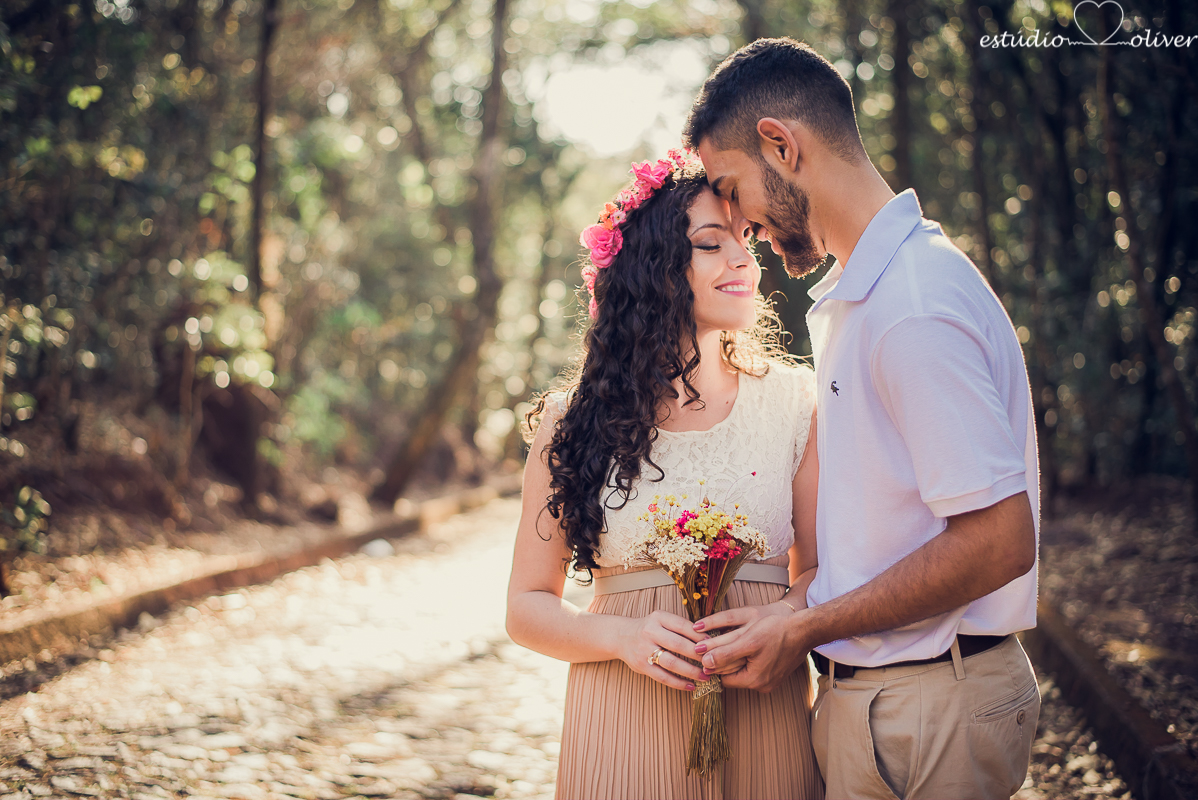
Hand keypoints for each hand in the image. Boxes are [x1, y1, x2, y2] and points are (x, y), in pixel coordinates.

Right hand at [619, 611, 707, 690]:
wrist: (621, 636)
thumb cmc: (649, 628)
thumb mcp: (662, 620)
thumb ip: (680, 627)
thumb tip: (708, 639)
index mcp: (658, 617)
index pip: (683, 626)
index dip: (699, 636)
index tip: (713, 644)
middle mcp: (650, 632)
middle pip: (678, 645)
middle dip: (698, 655)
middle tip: (713, 662)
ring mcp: (644, 650)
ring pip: (672, 663)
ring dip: (691, 671)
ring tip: (705, 677)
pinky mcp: (641, 666)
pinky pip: (663, 677)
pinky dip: (678, 683)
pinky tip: (691, 686)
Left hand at [693, 604, 809, 691]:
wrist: (804, 630)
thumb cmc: (777, 632)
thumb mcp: (748, 641)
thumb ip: (726, 653)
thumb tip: (705, 662)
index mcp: (754, 681)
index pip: (723, 678)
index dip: (713, 664)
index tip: (705, 651)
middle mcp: (762, 686)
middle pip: (733, 675)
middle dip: (723, 662)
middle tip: (714, 646)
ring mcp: (770, 681)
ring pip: (744, 671)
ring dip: (735, 660)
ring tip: (730, 644)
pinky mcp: (775, 674)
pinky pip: (755, 668)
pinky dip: (748, 659)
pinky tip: (746, 646)